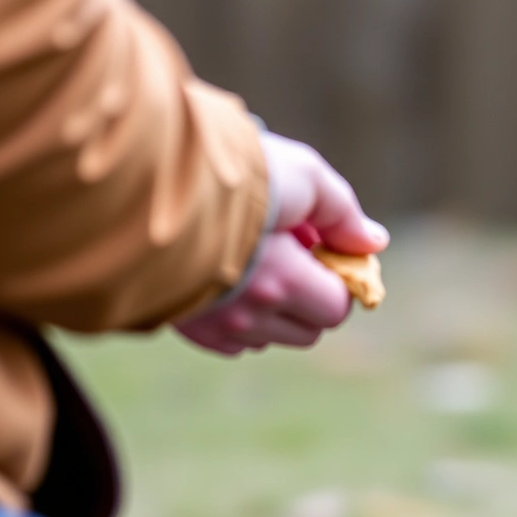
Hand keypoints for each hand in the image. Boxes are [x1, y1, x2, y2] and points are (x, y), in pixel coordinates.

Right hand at [175, 131, 388, 354]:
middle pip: (307, 331)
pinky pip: (229, 341)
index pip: (337, 308)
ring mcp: (214, 326)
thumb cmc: (229, 175)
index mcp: (283, 282)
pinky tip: (225, 281)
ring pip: (268, 338)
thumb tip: (374, 242)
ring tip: (253, 263)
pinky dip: (236, 319)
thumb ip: (343, 212)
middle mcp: (249, 315)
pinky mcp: (186, 328)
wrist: (143, 186)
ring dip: (272, 309)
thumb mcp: (302, 175)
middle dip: (308, 297)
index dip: (335, 278)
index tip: (318, 249)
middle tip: (287, 255)